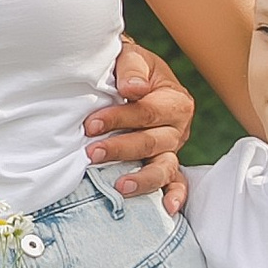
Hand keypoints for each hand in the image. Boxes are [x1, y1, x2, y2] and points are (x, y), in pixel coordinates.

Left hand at [88, 40, 194, 213]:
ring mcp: (173, 148)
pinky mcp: (168, 163)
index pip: (146, 112)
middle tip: (92, 153)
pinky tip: (167, 209)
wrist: (135, 76)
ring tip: (120, 186)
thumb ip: (131, 69)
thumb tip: (132, 89)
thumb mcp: (132, 58)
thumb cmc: (130, 69)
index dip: (117, 119)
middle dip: (120, 149)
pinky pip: (176, 182)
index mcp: (174, 99)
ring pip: (164, 166)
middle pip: (152, 142)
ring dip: (142, 178)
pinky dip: (175, 196)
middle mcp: (178, 127)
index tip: (89, 125)